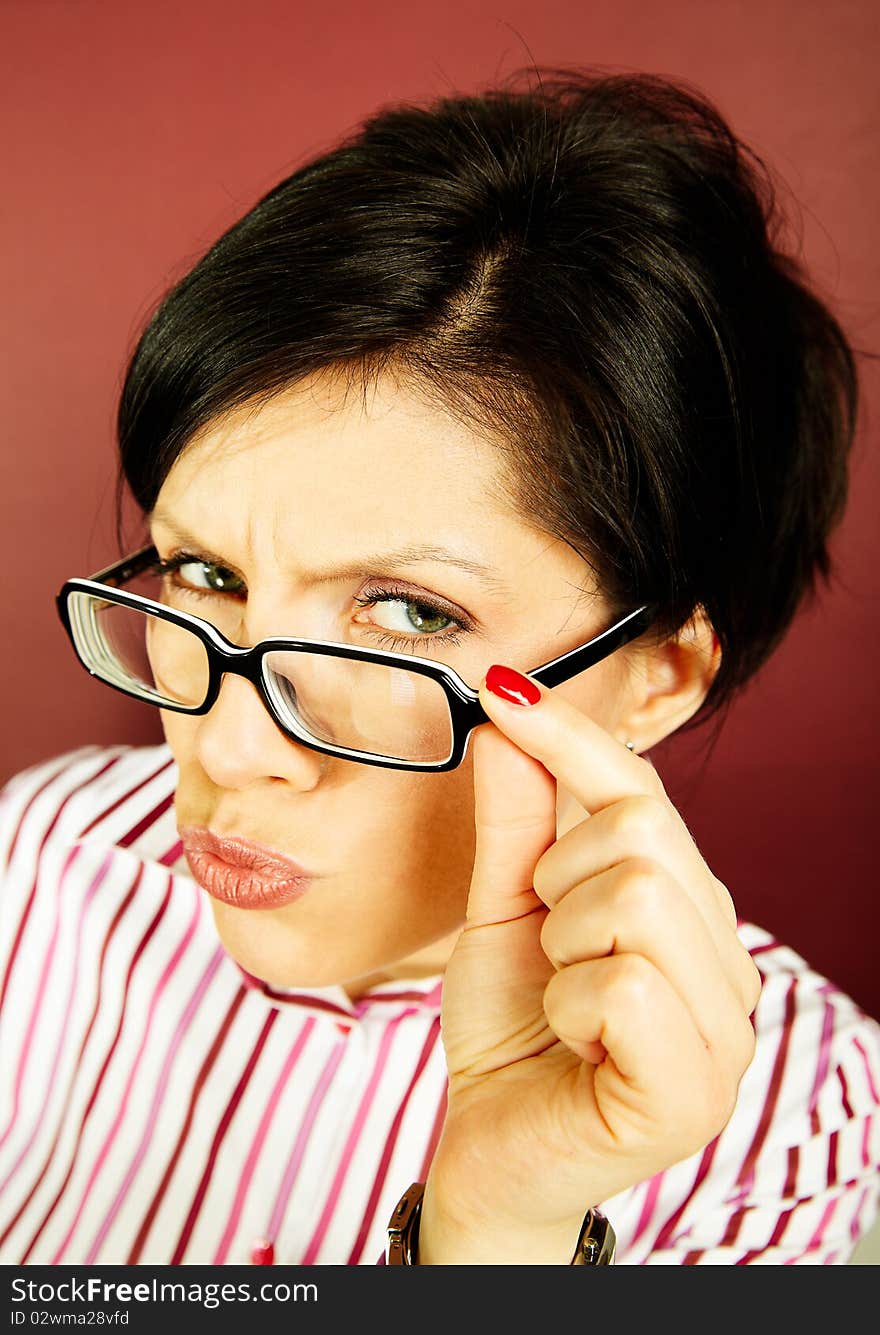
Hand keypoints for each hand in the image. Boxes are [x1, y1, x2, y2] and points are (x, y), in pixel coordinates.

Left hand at [420, 668, 760, 1263]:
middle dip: (556, 878)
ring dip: (562, 941)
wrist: (488, 1154)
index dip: (570, 736)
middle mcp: (725, 961)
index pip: (643, 793)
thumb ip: (515, 823)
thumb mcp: (503, 912)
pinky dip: (569, 1001)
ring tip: (561, 995)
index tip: (504, 689)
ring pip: (635, 896)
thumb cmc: (509, 1034)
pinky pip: (623, 981)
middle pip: (641, 834)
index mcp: (689, 913)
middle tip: (546, 945)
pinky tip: (574, 1040)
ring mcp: (724, 1028)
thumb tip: (506, 722)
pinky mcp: (696, 1088)